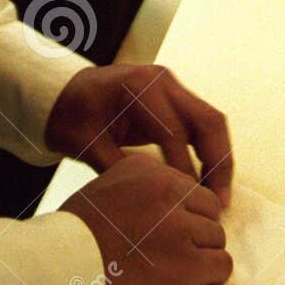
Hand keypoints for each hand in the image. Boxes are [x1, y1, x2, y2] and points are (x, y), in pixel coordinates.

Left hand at [47, 64, 233, 204]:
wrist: (64, 93)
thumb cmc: (71, 116)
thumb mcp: (87, 145)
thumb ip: (119, 170)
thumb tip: (152, 202)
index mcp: (138, 88)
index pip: (174, 133)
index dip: (186, 170)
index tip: (190, 202)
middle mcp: (162, 81)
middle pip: (208, 121)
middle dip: (218, 163)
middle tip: (219, 201)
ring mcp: (172, 86)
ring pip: (212, 122)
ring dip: (220, 158)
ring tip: (219, 195)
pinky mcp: (175, 97)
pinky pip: (203, 123)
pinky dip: (210, 151)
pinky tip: (208, 180)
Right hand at [60, 155, 231, 284]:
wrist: (56, 277)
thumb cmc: (70, 244)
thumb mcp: (101, 194)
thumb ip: (137, 193)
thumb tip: (164, 211)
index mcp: (144, 171)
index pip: (188, 188)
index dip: (183, 214)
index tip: (173, 231)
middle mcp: (167, 192)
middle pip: (208, 210)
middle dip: (196, 234)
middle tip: (176, 254)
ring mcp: (180, 228)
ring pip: (217, 239)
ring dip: (201, 258)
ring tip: (175, 273)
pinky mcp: (188, 264)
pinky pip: (221, 266)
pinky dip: (209, 279)